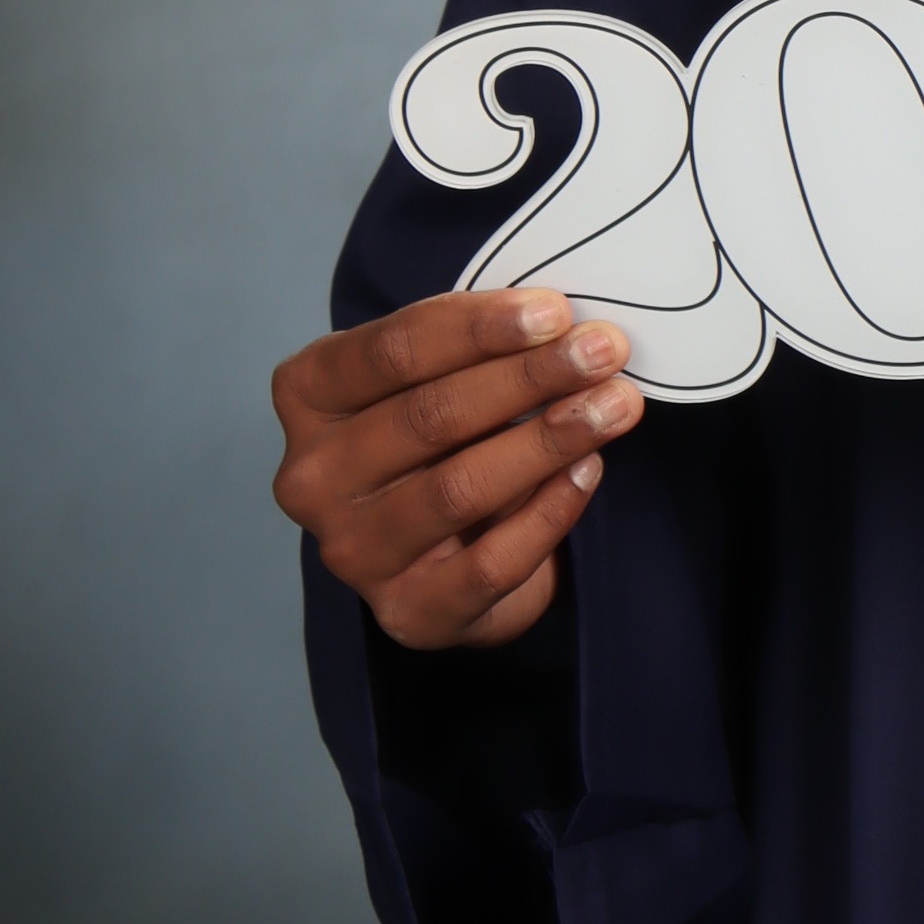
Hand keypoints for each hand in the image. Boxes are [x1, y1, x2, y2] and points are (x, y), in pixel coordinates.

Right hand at [271, 288, 644, 648]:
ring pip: (459, 489)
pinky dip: (548, 512)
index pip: (392, 351)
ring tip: (614, 406)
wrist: (441, 553)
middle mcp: (312, 477)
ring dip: (549, 441)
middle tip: (602, 352)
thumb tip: (566, 328)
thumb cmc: (440, 440)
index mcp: (309, 396)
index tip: (555, 312)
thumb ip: (479, 351)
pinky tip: (589, 471)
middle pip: (429, 416)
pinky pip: (490, 563)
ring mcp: (353, 551)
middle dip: (529, 378)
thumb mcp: (439, 377)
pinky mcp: (407, 611)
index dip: (479, 329)